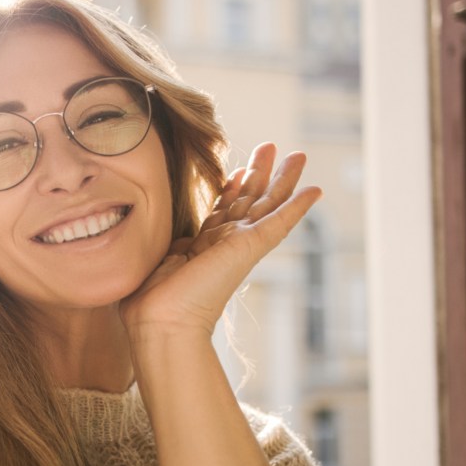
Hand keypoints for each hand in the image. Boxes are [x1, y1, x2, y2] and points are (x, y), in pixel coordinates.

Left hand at [120, 142, 321, 338]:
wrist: (161, 319)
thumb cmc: (150, 297)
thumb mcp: (160, 257)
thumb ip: (172, 243)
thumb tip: (175, 240)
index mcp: (203, 247)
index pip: (223, 211)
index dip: (231, 189)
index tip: (237, 171)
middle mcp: (225, 244)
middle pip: (249, 201)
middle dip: (260, 173)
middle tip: (271, 147)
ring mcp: (240, 245)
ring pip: (267, 204)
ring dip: (282, 179)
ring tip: (297, 154)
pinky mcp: (251, 247)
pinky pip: (280, 222)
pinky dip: (298, 206)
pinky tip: (315, 191)